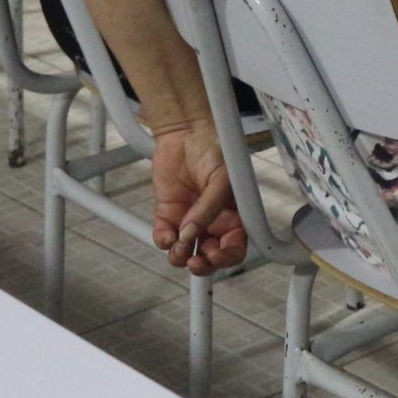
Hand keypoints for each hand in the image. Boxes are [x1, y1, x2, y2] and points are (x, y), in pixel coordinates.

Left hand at [150, 123, 248, 276]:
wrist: (184, 132)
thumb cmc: (213, 148)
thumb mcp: (221, 178)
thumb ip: (210, 208)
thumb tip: (192, 232)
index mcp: (234, 214)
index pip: (235, 246)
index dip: (226, 257)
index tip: (214, 255)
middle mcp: (213, 221)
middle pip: (210, 256)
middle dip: (202, 264)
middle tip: (194, 260)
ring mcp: (189, 219)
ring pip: (185, 252)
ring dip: (180, 256)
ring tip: (177, 246)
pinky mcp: (168, 214)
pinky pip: (164, 237)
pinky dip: (163, 241)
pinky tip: (165, 234)